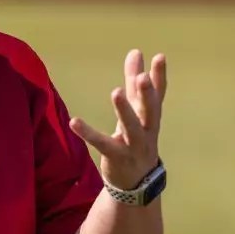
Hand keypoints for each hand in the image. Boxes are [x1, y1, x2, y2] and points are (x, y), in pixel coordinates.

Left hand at [70, 49, 166, 189]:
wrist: (137, 181)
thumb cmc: (136, 138)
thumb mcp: (136, 111)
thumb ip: (133, 83)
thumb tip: (136, 52)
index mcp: (151, 117)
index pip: (158, 95)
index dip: (159, 77)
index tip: (160, 57)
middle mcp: (147, 131)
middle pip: (150, 111)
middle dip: (148, 94)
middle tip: (143, 77)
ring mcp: (134, 145)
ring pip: (131, 127)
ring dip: (124, 110)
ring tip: (116, 92)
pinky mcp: (117, 157)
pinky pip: (103, 144)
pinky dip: (89, 133)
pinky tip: (75, 121)